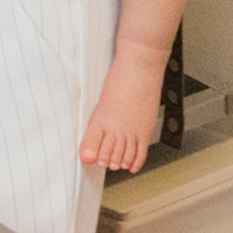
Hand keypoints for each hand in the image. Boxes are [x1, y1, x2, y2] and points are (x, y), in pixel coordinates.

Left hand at [81, 58, 162, 172]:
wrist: (140, 67)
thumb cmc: (120, 79)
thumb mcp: (101, 103)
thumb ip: (94, 130)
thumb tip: (86, 154)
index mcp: (100, 121)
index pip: (92, 149)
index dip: (91, 156)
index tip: (91, 156)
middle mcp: (116, 129)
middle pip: (108, 156)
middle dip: (106, 161)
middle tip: (105, 160)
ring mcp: (132, 131)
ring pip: (124, 157)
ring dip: (119, 162)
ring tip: (116, 162)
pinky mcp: (146, 129)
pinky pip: (141, 153)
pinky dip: (135, 162)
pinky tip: (131, 166)